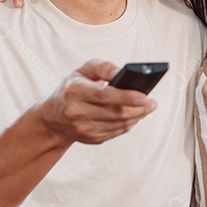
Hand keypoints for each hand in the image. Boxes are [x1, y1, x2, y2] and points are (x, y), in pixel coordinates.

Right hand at [36, 59, 155, 144]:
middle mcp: (76, 112)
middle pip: (115, 113)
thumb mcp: (82, 70)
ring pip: (118, 125)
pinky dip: (129, 124)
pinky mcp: (90, 139)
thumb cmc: (72, 88)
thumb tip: (122, 72)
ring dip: (137, 117)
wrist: (52, 117)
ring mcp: (82, 129)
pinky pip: (116, 132)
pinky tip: (135, 116)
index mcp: (74, 91)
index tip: (145, 96)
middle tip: (153, 103)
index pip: (103, 95)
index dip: (126, 96)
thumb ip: (103, 67)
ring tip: (147, 108)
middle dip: (139, 109)